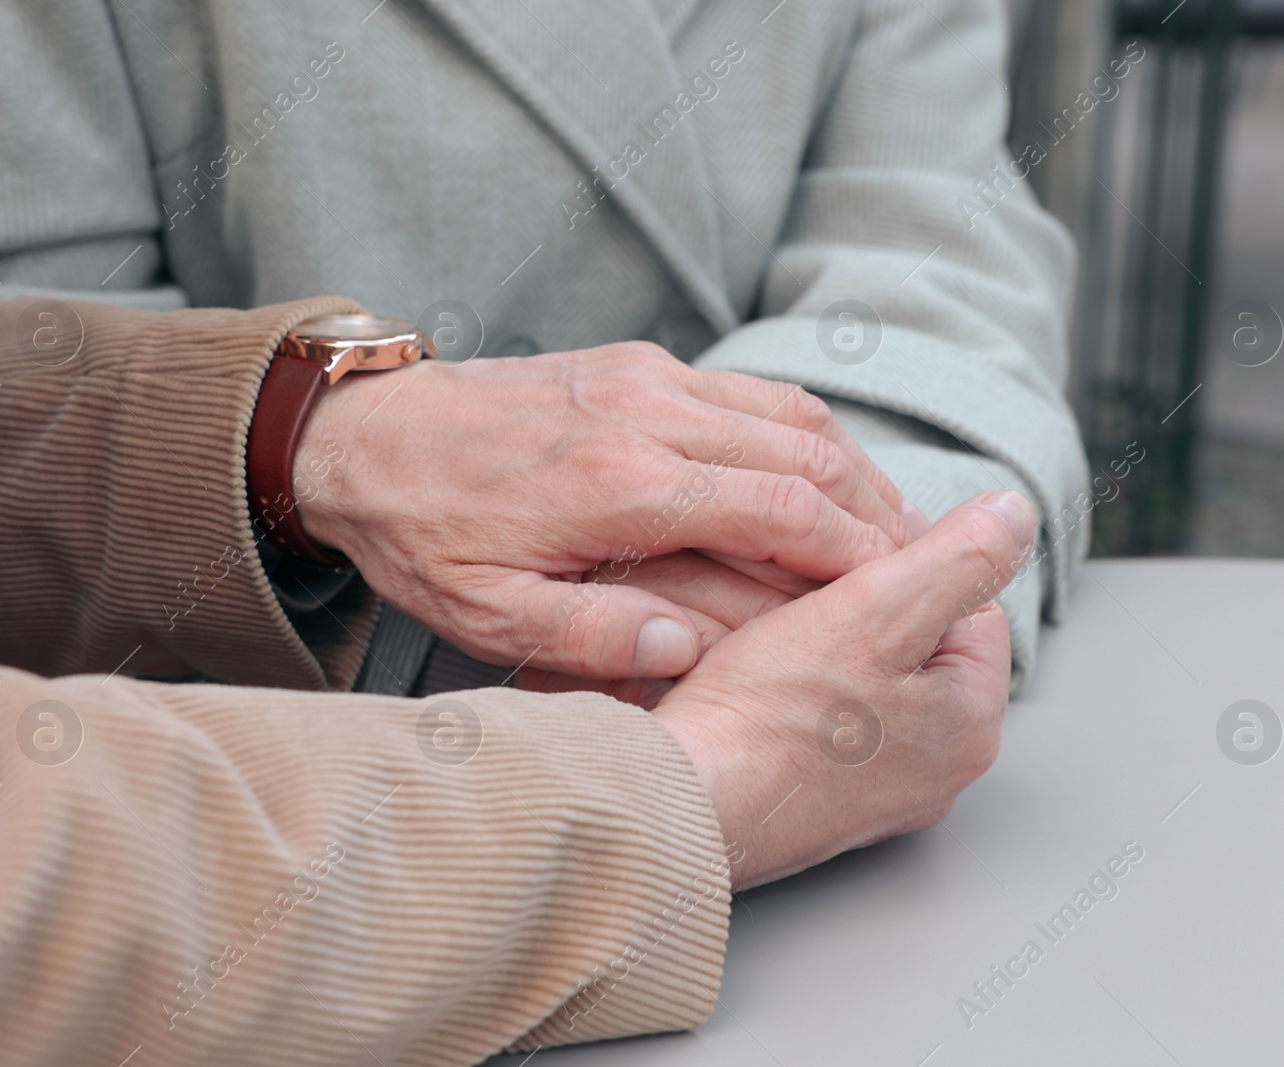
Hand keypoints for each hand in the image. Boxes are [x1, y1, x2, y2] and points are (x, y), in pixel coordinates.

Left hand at [296, 341, 911, 679]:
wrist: (363, 437)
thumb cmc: (422, 533)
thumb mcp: (484, 613)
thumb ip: (591, 638)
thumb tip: (689, 651)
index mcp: (620, 485)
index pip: (780, 508)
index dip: (856, 550)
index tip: (903, 586)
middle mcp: (647, 414)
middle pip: (807, 450)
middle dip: (876, 508)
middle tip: (920, 559)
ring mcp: (644, 376)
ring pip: (788, 410)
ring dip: (851, 464)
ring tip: (890, 522)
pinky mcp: (635, 363)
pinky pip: (747, 390)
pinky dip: (803, 430)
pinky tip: (823, 470)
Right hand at [654, 489, 1035, 890]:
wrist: (677, 805)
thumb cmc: (766, 718)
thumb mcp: (877, 608)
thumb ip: (958, 555)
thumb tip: (1015, 514)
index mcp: (970, 725)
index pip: (969, 604)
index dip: (906, 565)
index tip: (847, 566)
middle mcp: (936, 774)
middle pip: (918, 645)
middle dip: (866, 610)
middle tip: (803, 605)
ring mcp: (876, 798)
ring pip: (868, 683)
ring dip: (827, 649)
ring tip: (772, 644)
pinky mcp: (818, 807)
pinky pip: (824, 726)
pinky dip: (796, 698)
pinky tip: (757, 690)